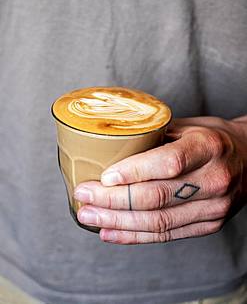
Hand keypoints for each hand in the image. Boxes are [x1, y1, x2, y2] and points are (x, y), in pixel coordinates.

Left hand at [74, 116, 246, 243]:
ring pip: (158, 222)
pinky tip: (111, 233)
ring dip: (117, 222)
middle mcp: (213, 180)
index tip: (103, 176)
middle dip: (113, 200)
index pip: (167, 163)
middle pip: (157, 197)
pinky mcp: (208, 225)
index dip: (133, 172)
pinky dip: (134, 236)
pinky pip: (166, 235)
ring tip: (89, 216)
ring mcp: (213, 208)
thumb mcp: (189, 126)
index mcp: (208, 147)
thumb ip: (156, 136)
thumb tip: (111, 145)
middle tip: (84, 196)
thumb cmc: (214, 138)